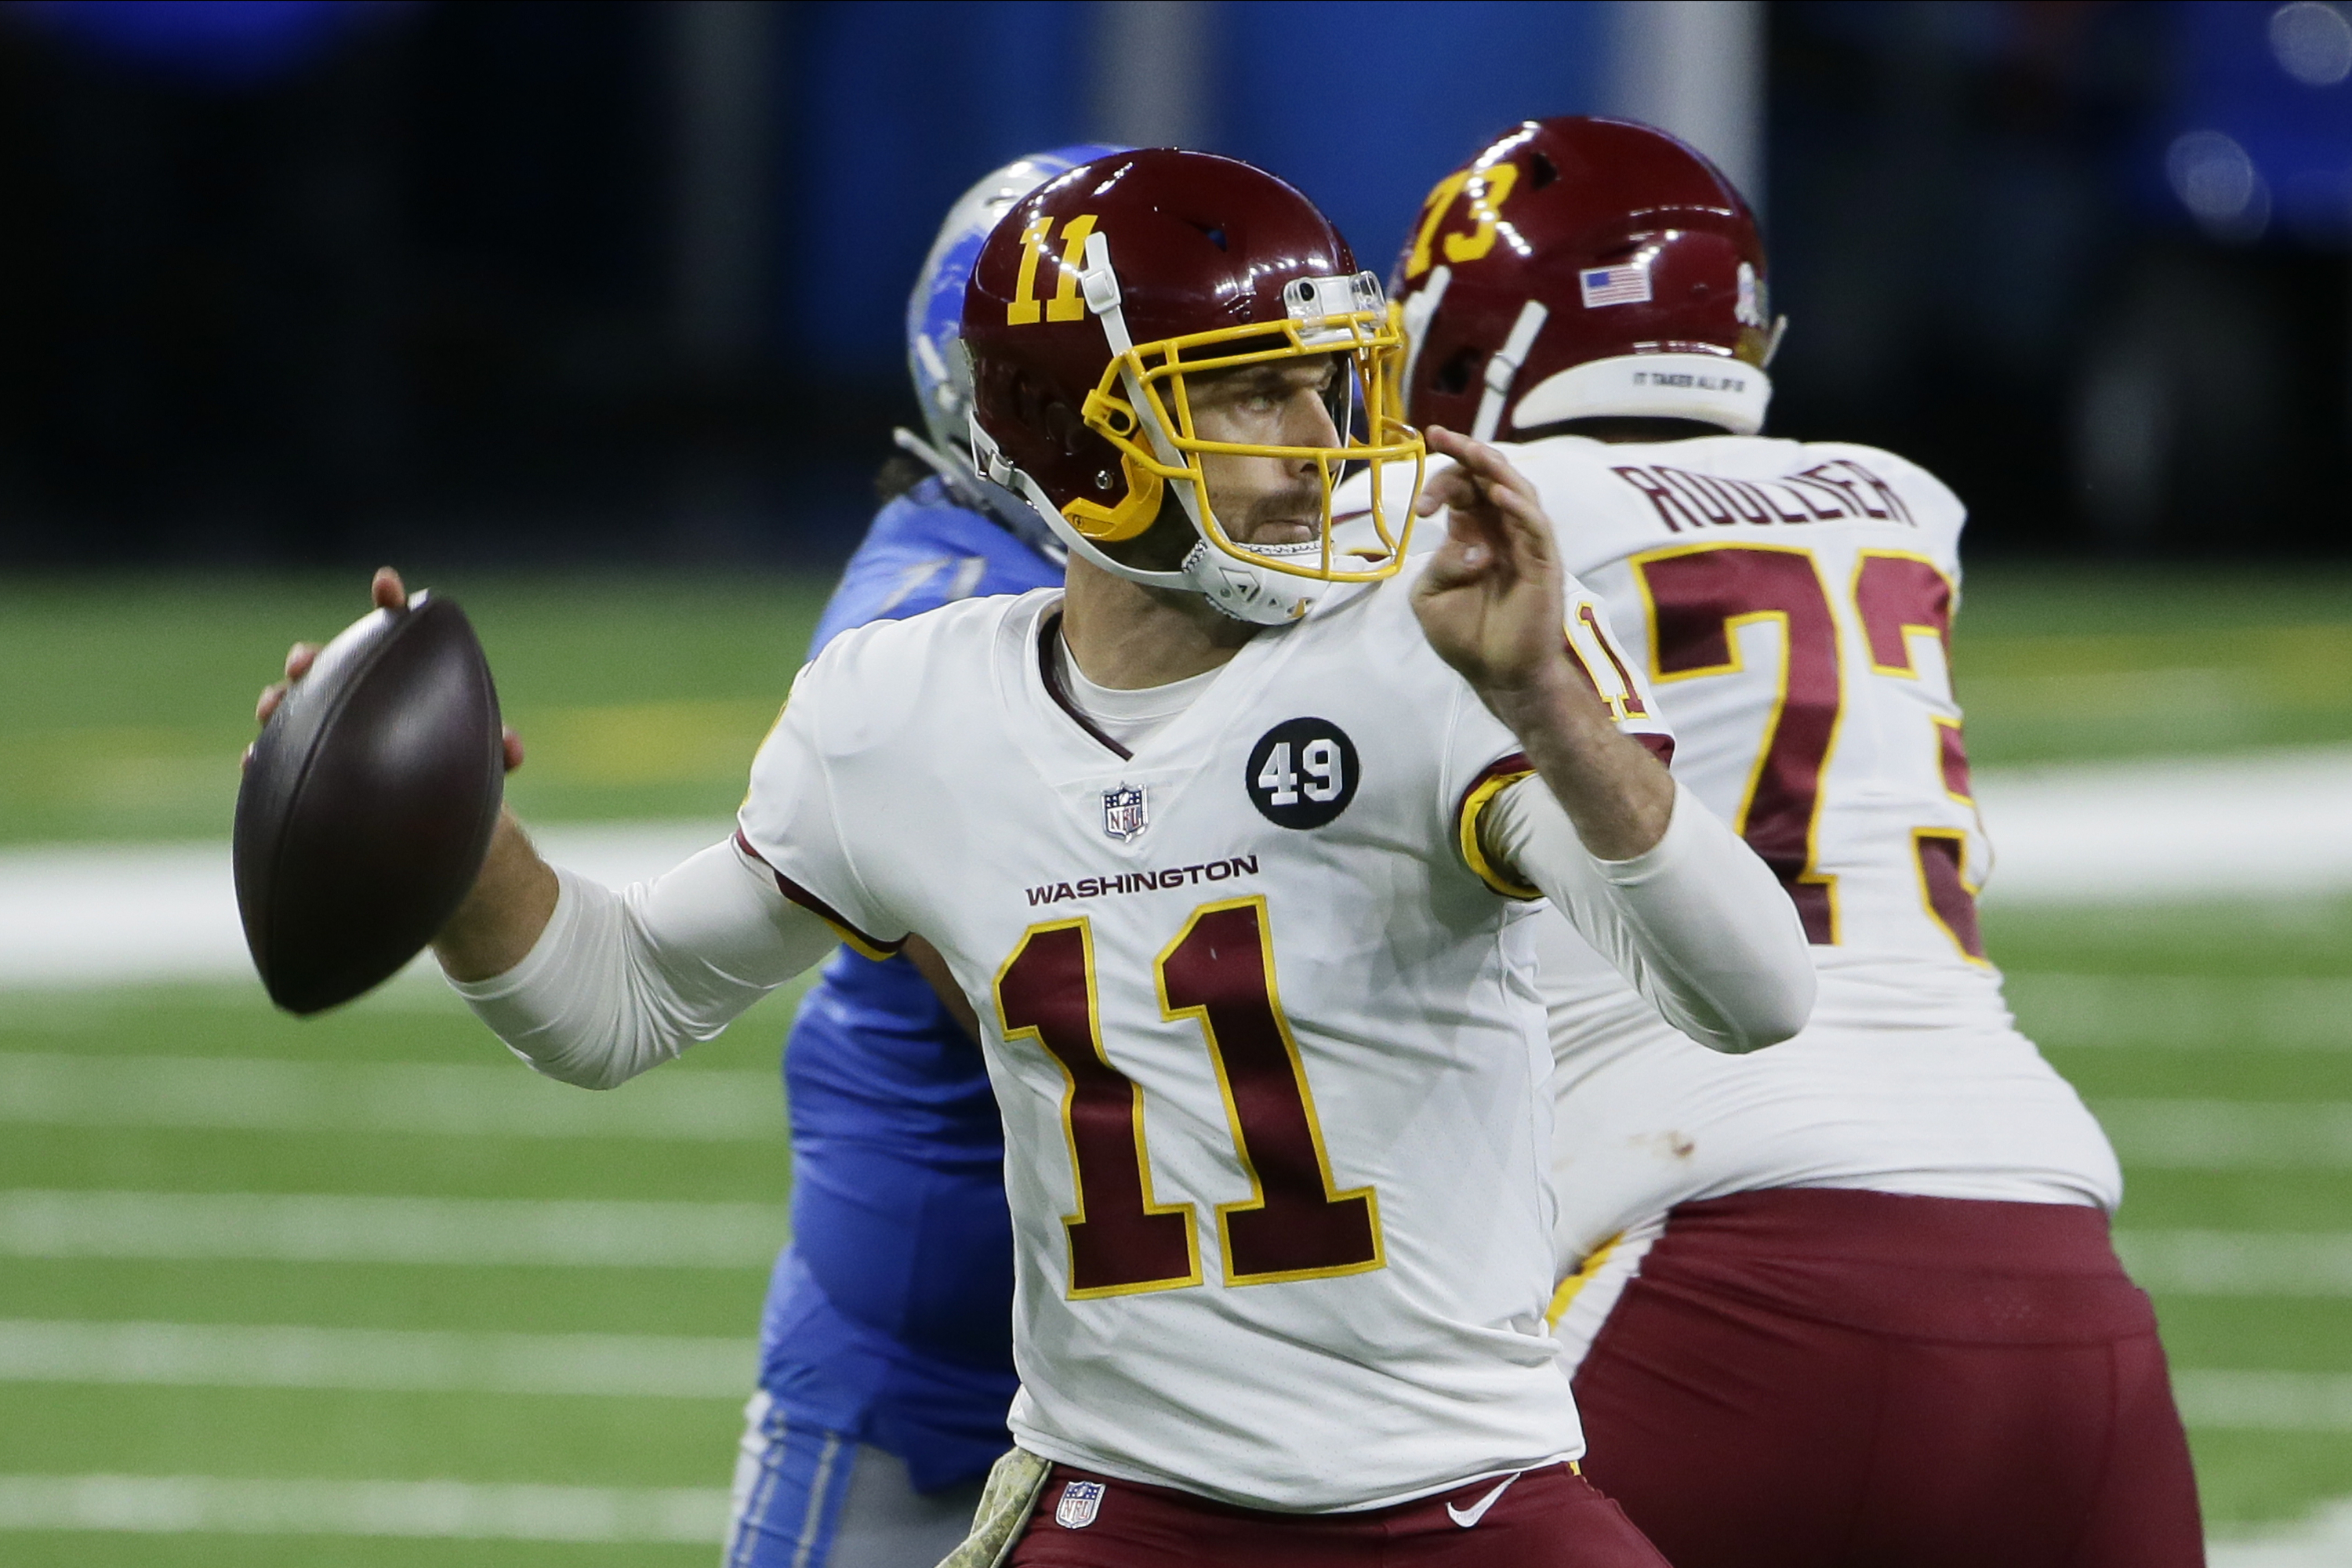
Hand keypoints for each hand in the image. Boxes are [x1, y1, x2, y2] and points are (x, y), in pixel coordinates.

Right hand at [246, 566, 525, 771]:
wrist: (420, 824)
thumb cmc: (450, 773)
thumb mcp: (478, 763)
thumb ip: (496, 751)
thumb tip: (512, 750)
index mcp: (399, 677)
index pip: (393, 629)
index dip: (390, 604)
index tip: (386, 584)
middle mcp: (354, 693)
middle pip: (325, 662)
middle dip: (310, 656)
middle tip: (304, 662)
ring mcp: (321, 726)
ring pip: (288, 704)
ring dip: (277, 701)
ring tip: (269, 708)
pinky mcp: (300, 763)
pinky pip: (273, 756)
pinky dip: (261, 755)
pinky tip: (253, 761)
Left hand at [1409, 427, 1573, 711]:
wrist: (1497, 676)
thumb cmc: (1466, 637)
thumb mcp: (1430, 597)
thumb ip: (1438, 564)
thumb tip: (1466, 545)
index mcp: (1475, 533)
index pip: (1463, 488)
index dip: (1440, 481)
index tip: (1419, 506)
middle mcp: (1503, 531)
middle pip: (1490, 477)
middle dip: (1465, 454)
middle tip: (1439, 435)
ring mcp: (1526, 545)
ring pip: (1518, 491)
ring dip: (1494, 468)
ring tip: (1472, 450)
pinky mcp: (1544, 564)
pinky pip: (1537, 527)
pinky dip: (1520, 507)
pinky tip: (1499, 494)